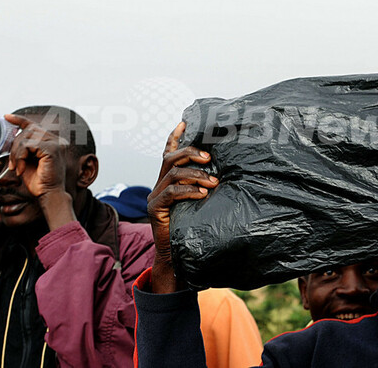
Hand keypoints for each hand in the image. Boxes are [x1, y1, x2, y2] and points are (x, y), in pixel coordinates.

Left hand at [4, 114, 74, 230]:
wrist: (48, 194)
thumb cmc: (38, 181)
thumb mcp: (26, 160)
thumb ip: (22, 148)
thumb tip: (10, 138)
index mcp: (51, 141)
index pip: (33, 125)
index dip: (19, 120)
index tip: (6, 117)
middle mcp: (55, 140)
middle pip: (27, 130)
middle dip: (15, 146)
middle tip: (12, 164)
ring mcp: (55, 143)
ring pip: (26, 137)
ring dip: (16, 154)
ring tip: (17, 167)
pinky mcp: (52, 149)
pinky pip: (28, 145)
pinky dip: (20, 157)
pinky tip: (21, 169)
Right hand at [148, 122, 218, 292]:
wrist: (176, 256)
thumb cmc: (191, 228)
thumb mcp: (199, 202)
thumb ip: (203, 187)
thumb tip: (223, 174)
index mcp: (168, 180)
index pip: (168, 152)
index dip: (174, 136)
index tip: (183, 121)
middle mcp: (159, 185)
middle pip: (171, 158)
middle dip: (192, 153)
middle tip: (210, 158)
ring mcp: (154, 196)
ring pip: (172, 173)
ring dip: (196, 174)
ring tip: (214, 182)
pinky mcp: (154, 209)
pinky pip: (171, 193)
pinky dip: (189, 190)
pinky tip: (203, 194)